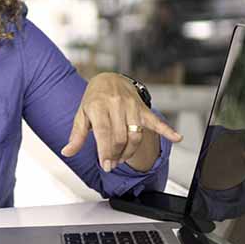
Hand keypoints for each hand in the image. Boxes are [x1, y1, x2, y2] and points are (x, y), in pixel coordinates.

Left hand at [61, 73, 181, 171]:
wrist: (108, 78)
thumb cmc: (93, 99)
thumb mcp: (81, 114)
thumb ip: (76, 135)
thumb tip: (67, 152)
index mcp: (98, 106)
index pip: (104, 133)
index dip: (106, 151)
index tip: (106, 165)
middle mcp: (116, 105)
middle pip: (121, 137)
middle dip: (116, 155)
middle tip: (111, 164)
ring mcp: (131, 106)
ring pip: (135, 135)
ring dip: (130, 151)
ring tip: (122, 158)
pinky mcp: (143, 108)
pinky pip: (156, 120)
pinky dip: (167, 129)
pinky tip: (177, 138)